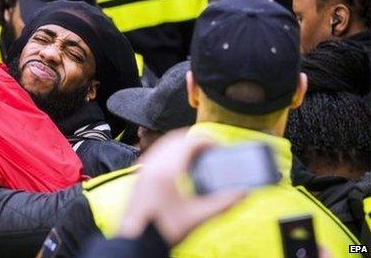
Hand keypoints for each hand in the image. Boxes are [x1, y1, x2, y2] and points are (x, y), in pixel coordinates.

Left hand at [117, 128, 245, 244]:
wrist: (136, 241)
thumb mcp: (197, 217)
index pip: (190, 143)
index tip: (219, 147)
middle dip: (195, 141)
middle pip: (176, 139)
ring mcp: (144, 169)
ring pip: (164, 145)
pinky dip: (170, 152)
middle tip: (210, 150)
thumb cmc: (163, 230)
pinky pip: (156, 153)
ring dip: (181, 145)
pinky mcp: (140, 176)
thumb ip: (222, 204)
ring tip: (197, 157)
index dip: (207, 141)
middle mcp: (153, 165)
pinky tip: (179, 168)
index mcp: (167, 170)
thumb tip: (243, 193)